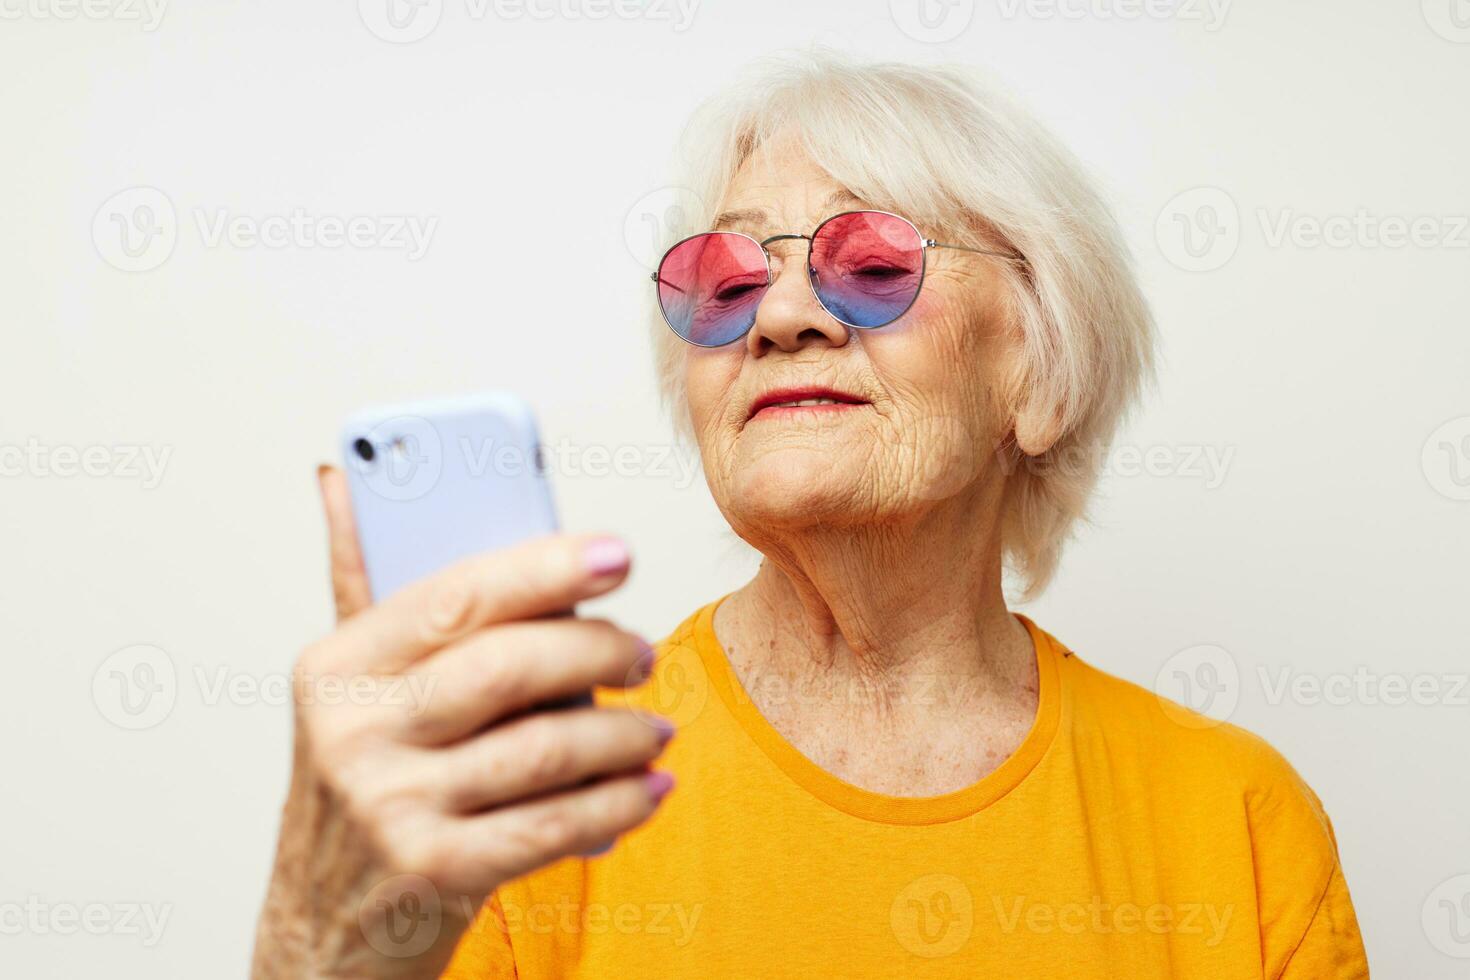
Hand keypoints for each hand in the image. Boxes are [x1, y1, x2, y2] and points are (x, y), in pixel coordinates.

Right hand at [250, 466, 672, 978]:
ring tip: (654, 727)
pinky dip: (617, 804)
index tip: (617, 554)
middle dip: (597, 651)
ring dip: (622, 734)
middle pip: (509, 666)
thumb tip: (345, 479)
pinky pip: (553, 825)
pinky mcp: (433, 872)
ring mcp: (389, 806)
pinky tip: (648, 788)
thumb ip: (360, 581)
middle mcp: (352, 733)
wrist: (324, 926)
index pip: (457, 594)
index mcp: (336, 666)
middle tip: (641, 652)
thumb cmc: (360, 780)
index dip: (547, 568)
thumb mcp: (347, 683)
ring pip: (543, 747)